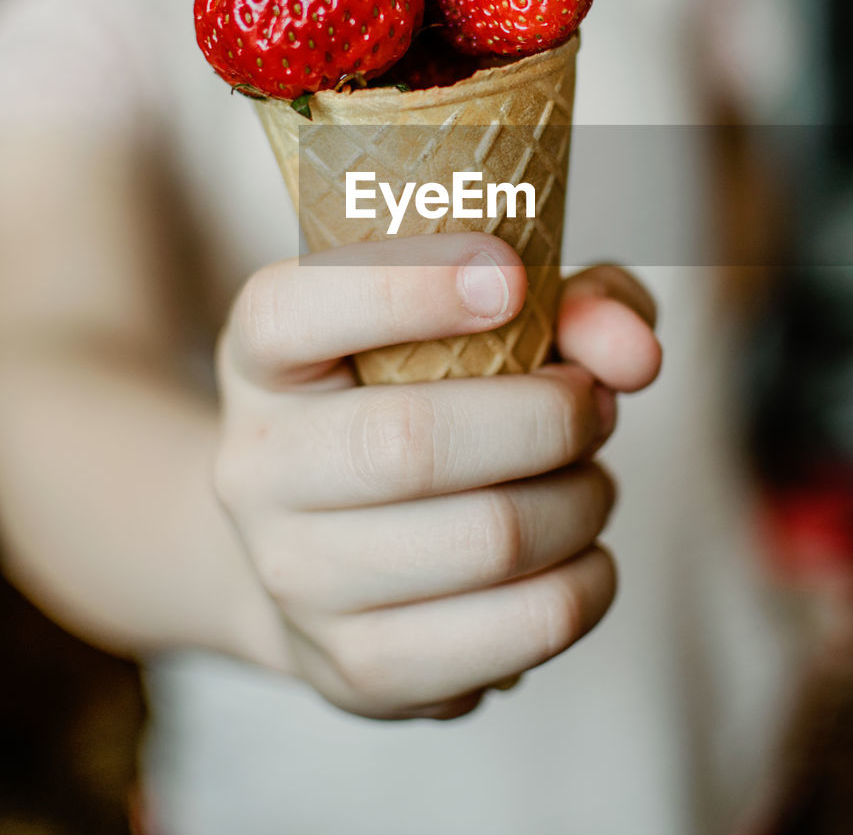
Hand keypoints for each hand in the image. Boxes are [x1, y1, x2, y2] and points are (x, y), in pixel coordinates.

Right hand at [214, 234, 660, 721]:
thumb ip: (570, 303)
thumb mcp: (476, 322)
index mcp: (263, 356)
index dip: (405, 288)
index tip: (509, 276)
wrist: (324, 546)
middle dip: (549, 417)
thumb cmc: (416, 400)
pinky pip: (522, 630)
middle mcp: (256, 467)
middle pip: (414, 442)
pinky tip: (578, 552)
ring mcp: (296, 578)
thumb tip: (633, 352)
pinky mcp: (360, 667)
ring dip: (582, 499)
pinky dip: (588, 582)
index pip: (294, 312)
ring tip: (586, 477)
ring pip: (488, 540)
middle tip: (593, 404)